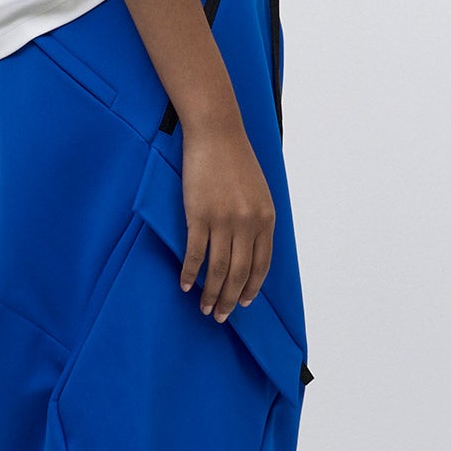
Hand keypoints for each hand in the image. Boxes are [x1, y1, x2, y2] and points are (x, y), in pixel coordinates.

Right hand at [178, 120, 275, 321]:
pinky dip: (190, 272)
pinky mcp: (199, 215)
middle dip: (231, 299)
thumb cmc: (236, 160)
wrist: (216, 133)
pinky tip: (185, 284)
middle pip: (239, 273)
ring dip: (211, 293)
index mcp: (266, 219)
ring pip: (218, 269)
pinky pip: (196, 253)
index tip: (244, 302)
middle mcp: (248, 223)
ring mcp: (223, 220)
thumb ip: (258, 219)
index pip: (261, 265)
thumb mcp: (259, 192)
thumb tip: (251, 248)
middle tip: (221, 316)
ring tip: (205, 308)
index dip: (252, 287)